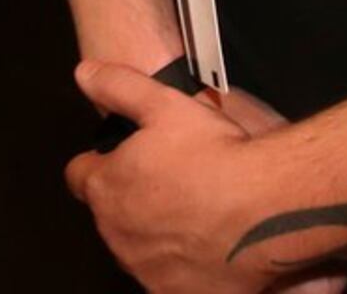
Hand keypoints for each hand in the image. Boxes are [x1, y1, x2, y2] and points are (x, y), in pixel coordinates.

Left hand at [61, 63, 346, 293]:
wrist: (266, 210)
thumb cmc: (215, 155)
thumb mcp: (165, 104)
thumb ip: (119, 87)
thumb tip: (84, 74)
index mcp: (106, 187)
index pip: (80, 176)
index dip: (101, 164)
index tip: (126, 159)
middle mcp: (116, 234)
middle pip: (110, 215)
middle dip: (130, 200)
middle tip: (171, 183)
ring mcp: (144, 269)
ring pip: (136, 249)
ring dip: (153, 235)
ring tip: (193, 215)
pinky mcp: (173, 293)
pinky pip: (166, 280)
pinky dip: (179, 268)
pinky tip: (206, 249)